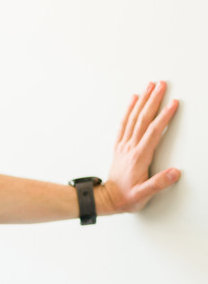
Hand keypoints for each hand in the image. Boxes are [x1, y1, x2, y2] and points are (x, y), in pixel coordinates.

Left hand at [101, 81, 179, 213]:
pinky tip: (133, 99)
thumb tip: (175, 173)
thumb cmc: (127, 197)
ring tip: (150, 86)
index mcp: (139, 156)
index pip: (154, 131)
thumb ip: (159, 183)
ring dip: (142, 100)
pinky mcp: (119, 146)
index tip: (173, 103)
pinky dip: (129, 109)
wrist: (107, 199)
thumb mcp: (144, 195)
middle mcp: (130, 147)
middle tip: (161, 84)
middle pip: (143, 119)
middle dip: (153, 100)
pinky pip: (124, 123)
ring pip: (133, 117)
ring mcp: (123, 145)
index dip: (164, 116)